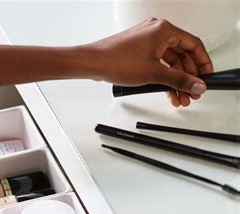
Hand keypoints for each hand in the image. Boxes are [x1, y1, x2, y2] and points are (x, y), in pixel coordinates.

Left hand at [86, 17, 213, 106]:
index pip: (194, 45)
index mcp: (164, 30)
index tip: (207, 76)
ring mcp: (146, 41)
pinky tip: (166, 92)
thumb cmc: (116, 61)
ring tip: (180, 97)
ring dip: (175, 80)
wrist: (92, 63)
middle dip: (188, 76)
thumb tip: (196, 85)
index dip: (203, 63)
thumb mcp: (153, 74)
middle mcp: (156, 32)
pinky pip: (157, 64)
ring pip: (169, 62)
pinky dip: (162, 77)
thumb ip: (178, 80)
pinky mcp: (138, 51)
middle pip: (182, 55)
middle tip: (192, 92)